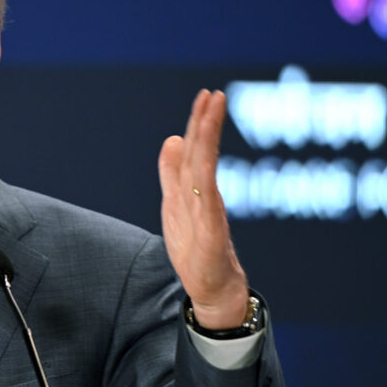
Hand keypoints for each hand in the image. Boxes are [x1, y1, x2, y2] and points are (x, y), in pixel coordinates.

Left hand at [158, 90, 247, 329]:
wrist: (215, 291)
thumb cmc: (197, 250)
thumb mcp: (175, 206)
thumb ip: (173, 174)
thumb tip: (171, 139)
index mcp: (193, 191)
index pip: (195, 151)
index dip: (198, 123)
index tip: (206, 96)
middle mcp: (203, 199)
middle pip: (202, 156)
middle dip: (206, 124)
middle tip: (214, 95)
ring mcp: (208, 216)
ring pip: (204, 172)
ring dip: (207, 141)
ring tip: (214, 113)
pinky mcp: (211, 236)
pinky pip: (207, 204)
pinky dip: (203, 182)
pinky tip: (204, 162)